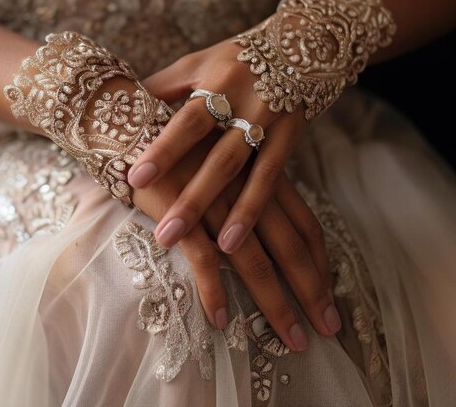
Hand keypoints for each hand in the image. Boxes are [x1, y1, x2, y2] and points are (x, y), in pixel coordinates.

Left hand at [128, 35, 306, 254]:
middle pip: (219, 157)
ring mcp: (272, 123)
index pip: (187, 121)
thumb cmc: (234, 58)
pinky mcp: (290, 139)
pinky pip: (271, 180)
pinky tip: (236, 240)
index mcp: (218, 81)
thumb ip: (163, 87)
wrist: (300, 46)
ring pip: (247, 174)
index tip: (135, 179)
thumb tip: (124, 106)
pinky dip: (253, 209)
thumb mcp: (197, 63)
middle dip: (194, 197)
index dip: (163, 150)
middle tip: (166, 233)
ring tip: (212, 251)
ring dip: (230, 213)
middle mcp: (248, 103)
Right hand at [132, 129, 339, 351]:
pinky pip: (202, 258)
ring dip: (274, 304)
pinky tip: (220, 320)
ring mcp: (215, 202)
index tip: (330, 292)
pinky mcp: (180, 212)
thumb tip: (263, 217)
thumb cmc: (181, 143)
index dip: (320, 261)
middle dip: (312, 291)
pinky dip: (213, 291)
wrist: (133, 123)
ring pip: (253, 261)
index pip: (304, 223)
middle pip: (289, 248)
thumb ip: (247, 183)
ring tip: (291, 339)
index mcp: (260, 175)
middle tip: (329, 329)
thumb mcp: (224, 157)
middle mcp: (245, 190)